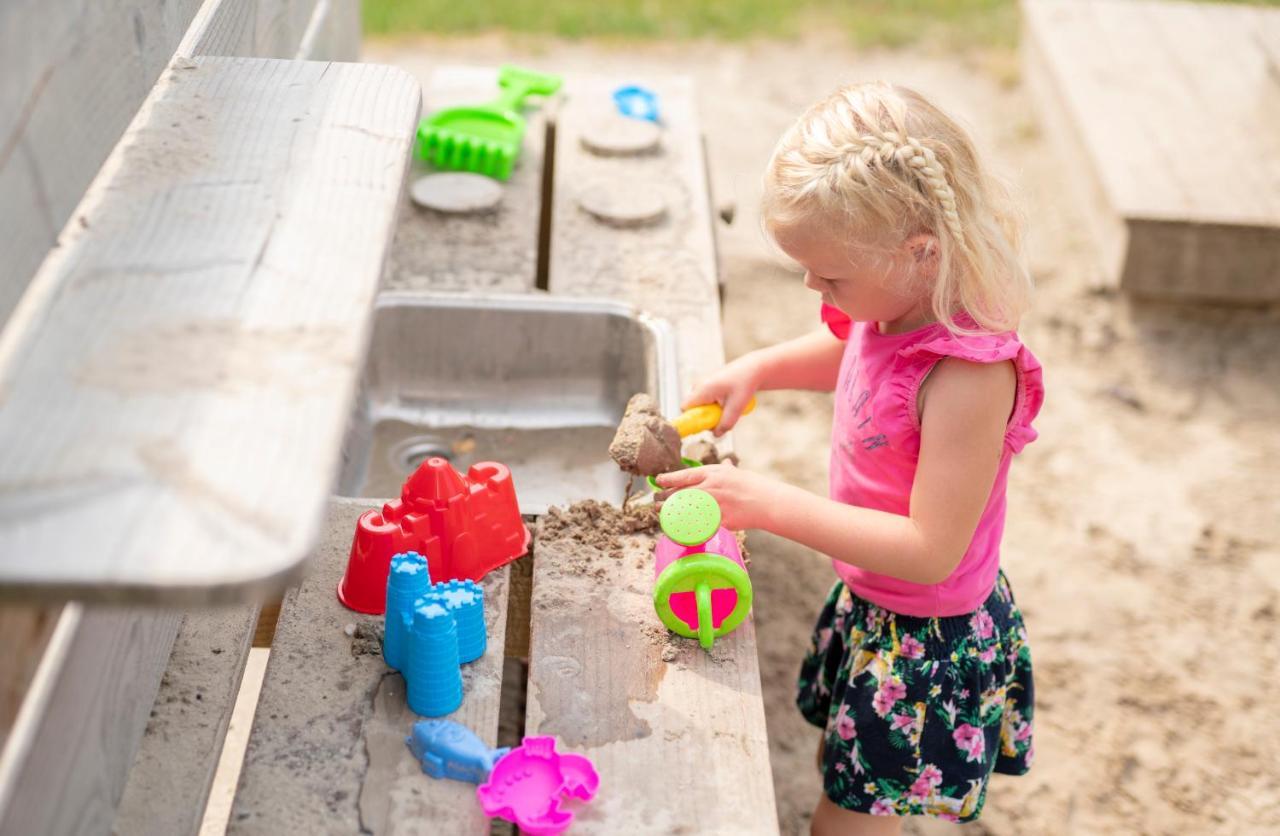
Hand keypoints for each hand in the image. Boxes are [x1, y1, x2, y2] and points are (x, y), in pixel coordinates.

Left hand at [654, 462, 782, 531]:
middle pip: (681, 493)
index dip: (669, 478)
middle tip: (657, 503)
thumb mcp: (736, 473)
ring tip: (663, 516)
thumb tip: (725, 463)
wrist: (768, 502)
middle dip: (666, 499)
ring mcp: (715, 504)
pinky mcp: (720, 519)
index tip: (658, 481)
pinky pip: (699, 525)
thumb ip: (727, 469)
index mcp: (714, 473)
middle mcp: (712, 487)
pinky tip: (680, 531)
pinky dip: (688, 529)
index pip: (686, 475)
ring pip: (686, 509)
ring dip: (673, 514)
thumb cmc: (753, 486)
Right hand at [682, 355, 762, 435]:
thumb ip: (725, 424)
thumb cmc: (745, 385)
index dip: (692, 419)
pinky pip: (706, 400)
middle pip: (694, 408)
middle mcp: (699, 385)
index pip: (685, 408)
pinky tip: (729, 400)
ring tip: (729, 405)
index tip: (706, 423)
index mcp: (702, 389)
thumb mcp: (736, 408)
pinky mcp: (709, 384)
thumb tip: (716, 435)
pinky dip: (716, 404)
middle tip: (723, 415)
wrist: (754, 369)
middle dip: (706, 416)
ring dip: (713, 411)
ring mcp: (703, 384)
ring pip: (701, 404)